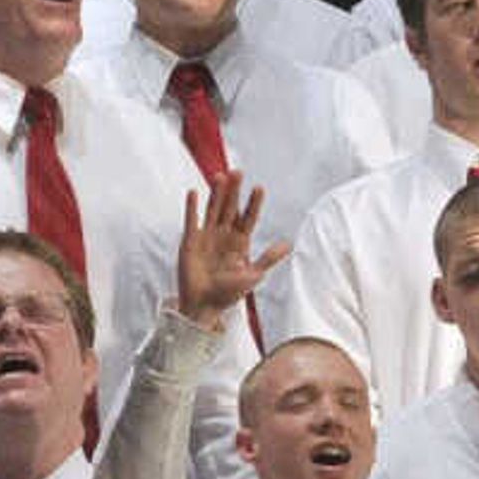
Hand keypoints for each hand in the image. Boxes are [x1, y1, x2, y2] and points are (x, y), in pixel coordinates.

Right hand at [173, 167, 282, 322]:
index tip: (259, 189)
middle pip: (230, 208)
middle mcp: (223, 235)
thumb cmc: (228, 294)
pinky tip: (194, 192)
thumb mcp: (252, 275)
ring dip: (216, 194)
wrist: (203, 306)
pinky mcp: (190, 241)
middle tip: (239, 172)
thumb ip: (268, 259)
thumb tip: (288, 244)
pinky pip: (191, 220)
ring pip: (213, 210)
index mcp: (239, 242)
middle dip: (234, 191)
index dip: (253, 204)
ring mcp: (206, 236)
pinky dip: (192, 207)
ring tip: (221, 176)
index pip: (248, 218)